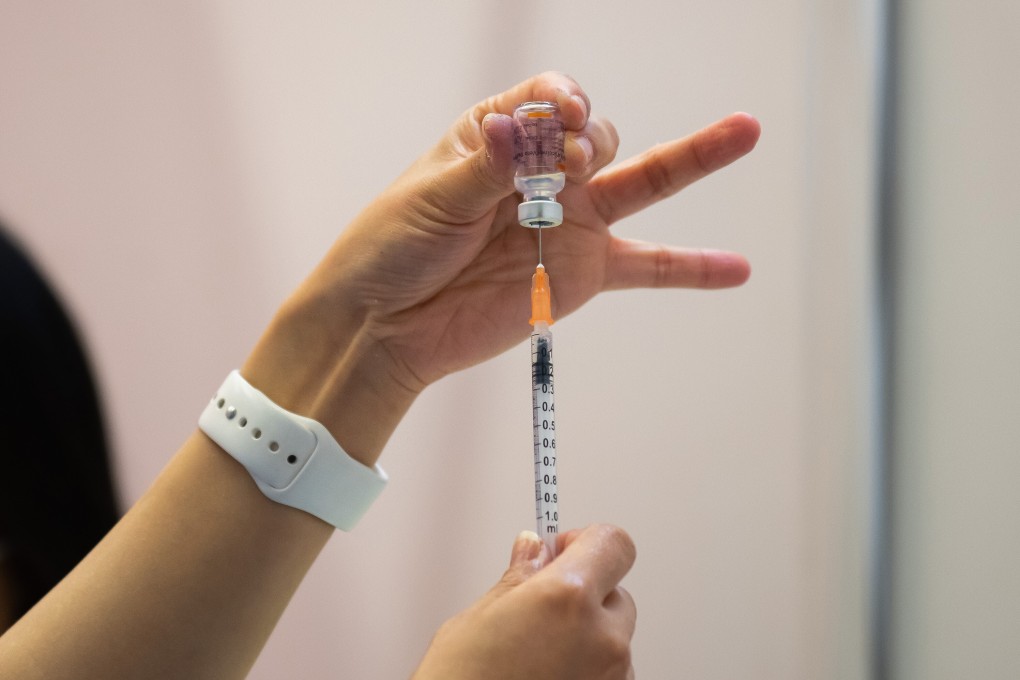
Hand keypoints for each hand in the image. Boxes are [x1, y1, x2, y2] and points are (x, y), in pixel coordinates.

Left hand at [243, 72, 759, 462]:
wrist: (385, 326)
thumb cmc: (391, 250)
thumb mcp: (432, 199)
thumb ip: (487, 169)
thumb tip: (520, 130)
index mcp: (496, 138)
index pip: (548, 101)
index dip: (562, 104)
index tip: (560, 120)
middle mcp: (541, 175)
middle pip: (595, 135)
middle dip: (588, 142)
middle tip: (567, 165)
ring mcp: (570, 223)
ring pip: (644, 181)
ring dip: (694, 156)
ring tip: (743, 132)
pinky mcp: (583, 273)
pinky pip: (649, 269)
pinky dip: (693, 269)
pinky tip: (739, 268)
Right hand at [411, 525, 637, 679]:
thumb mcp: (480, 618)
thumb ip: (519, 579)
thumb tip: (534, 551)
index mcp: (568, 597)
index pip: (613, 543)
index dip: (587, 541)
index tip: (561, 550)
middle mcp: (602, 635)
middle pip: (616, 592)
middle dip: (584, 593)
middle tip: (539, 608)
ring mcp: (613, 675)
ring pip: (613, 636)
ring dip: (586, 635)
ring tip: (536, 653)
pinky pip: (611, 671)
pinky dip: (587, 667)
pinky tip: (546, 675)